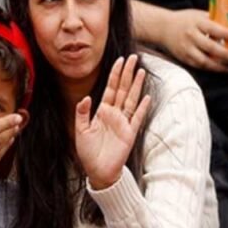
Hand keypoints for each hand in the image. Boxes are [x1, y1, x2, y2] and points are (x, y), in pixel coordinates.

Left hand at [75, 55, 150, 189]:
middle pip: (122, 89)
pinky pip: (137, 118)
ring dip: (136, 85)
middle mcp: (114, 114)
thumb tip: (86, 97)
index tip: (118, 60)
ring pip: (131, 99)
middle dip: (127, 73)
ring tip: (141, 70)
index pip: (110, 88)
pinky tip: (146, 96)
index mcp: (102, 111)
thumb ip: (82, 113)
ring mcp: (123, 123)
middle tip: (133, 57)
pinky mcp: (129, 133)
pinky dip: (142, 107)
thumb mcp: (81, 130)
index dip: (114, 74)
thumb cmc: (88, 152)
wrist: (98, 171)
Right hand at [160, 9, 227, 71]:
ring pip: (204, 60)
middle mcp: (191, 36)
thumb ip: (214, 20)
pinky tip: (221, 68)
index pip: (214, 29)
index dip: (227, 35)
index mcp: (196, 23)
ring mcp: (186, 48)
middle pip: (210, 47)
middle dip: (225, 54)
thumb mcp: (198, 15)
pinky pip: (199, 65)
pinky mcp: (183, 57)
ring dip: (219, 65)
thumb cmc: (185, 20)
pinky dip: (211, 68)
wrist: (162, 27)